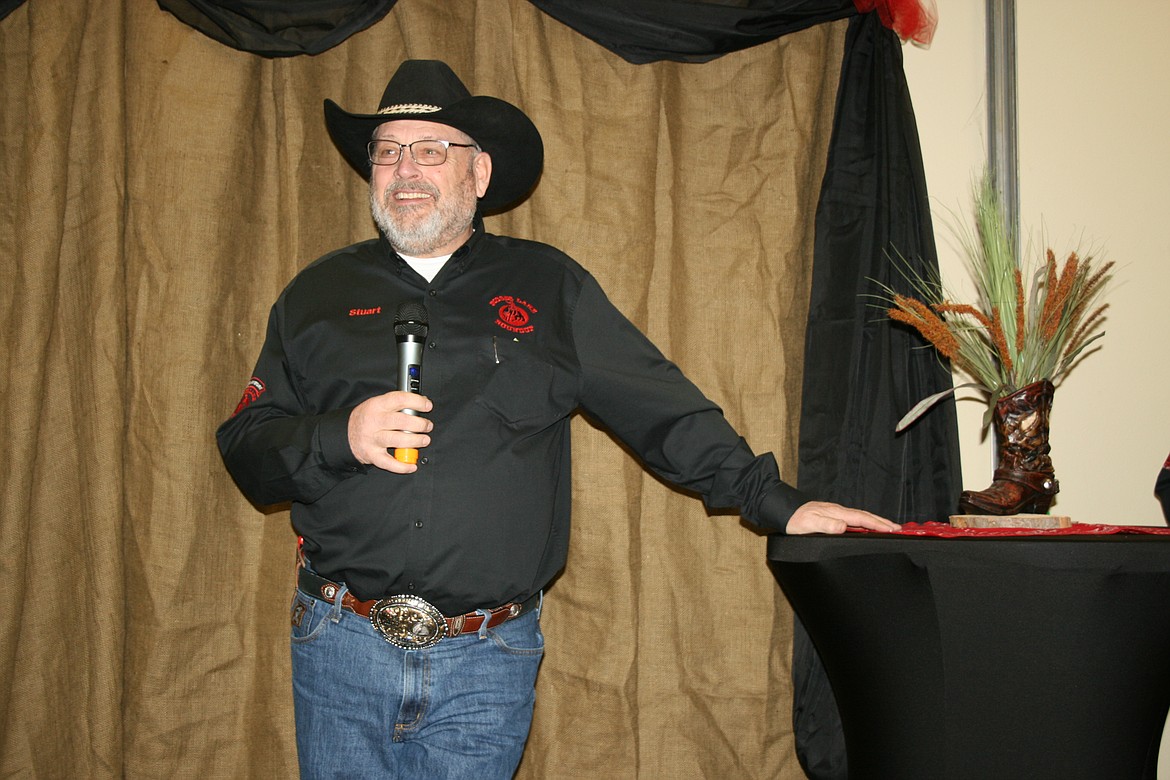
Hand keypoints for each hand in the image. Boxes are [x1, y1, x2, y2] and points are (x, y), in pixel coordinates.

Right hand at [348, 391, 432, 473]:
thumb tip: (420, 405)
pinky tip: (412, 464)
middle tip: (427, 426)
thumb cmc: (366, 418)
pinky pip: (389, 463)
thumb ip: (395, 405)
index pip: (399, 400)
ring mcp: (372, 439)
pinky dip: (402, 466)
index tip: (427, 406)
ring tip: (424, 440)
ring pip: (398, 440)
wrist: (344, 434)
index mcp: (376, 406)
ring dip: (415, 441)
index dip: (417, 402)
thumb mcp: (376, 405)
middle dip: (420, 424)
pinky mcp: (372, 455)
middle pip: (401, 421)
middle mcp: (374, 422)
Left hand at [785, 501, 900, 534]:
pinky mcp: (834, 515)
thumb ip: (826, 525)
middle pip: (866, 516)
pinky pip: (855, 519)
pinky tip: (868, 527)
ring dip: (876, 522)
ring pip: (861, 517)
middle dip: (883, 522)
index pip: (862, 519)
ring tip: (889, 528)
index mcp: (836, 513)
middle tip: (899, 529)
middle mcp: (839, 511)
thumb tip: (843, 526)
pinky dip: (866, 523)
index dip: (878, 524)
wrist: (785, 512)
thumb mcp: (809, 525)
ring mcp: (837, 513)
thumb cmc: (796, 520)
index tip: (892, 529)